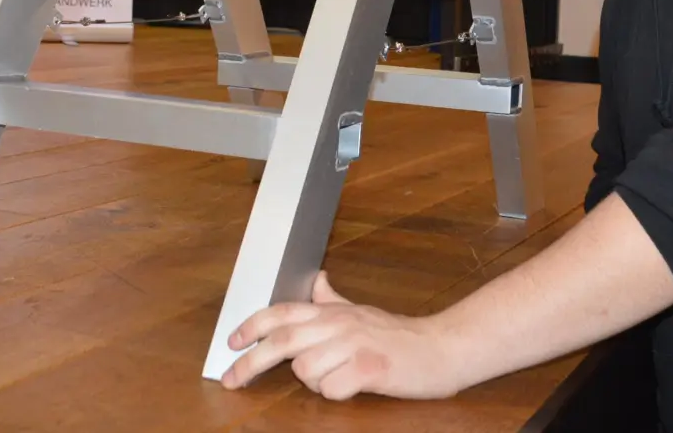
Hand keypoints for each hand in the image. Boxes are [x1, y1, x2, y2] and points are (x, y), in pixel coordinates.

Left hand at [219, 271, 463, 400]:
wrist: (441, 348)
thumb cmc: (398, 335)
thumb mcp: (361, 311)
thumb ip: (333, 300)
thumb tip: (318, 281)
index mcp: (333, 312)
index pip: (283, 312)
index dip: (252, 325)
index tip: (231, 342)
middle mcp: (340, 323)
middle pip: (282, 340)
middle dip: (251, 361)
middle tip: (232, 380)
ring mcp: (355, 344)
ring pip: (306, 370)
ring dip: (312, 382)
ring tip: (337, 379)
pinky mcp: (371, 368)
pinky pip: (333, 388)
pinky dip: (335, 393)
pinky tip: (352, 387)